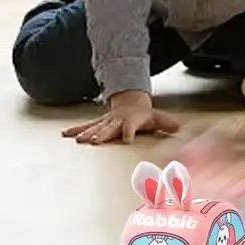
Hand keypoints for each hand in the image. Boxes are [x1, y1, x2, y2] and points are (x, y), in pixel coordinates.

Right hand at [62, 91, 179, 144]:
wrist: (130, 103)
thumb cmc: (144, 115)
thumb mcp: (157, 118)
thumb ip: (166, 123)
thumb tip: (179, 127)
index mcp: (131, 121)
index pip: (131, 127)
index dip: (130, 133)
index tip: (128, 140)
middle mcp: (116, 121)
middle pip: (109, 128)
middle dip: (102, 135)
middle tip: (94, 142)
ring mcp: (106, 122)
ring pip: (95, 128)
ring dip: (86, 134)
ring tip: (78, 140)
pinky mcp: (98, 123)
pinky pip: (85, 127)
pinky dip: (75, 130)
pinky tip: (65, 134)